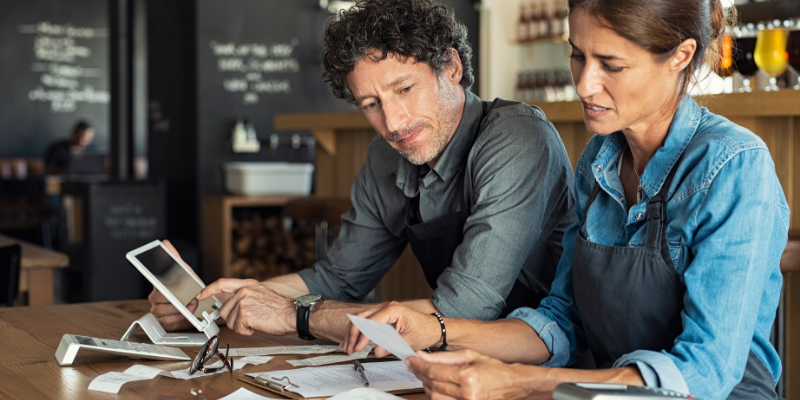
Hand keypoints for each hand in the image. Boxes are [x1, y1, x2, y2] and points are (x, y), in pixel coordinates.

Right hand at [147, 240, 197, 330]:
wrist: (195, 302)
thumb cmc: (187, 286)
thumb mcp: (183, 270)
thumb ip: (174, 257)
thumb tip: (165, 243)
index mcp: (158, 285)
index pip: (155, 284)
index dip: (162, 287)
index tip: (168, 290)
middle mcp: (155, 298)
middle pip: (161, 300)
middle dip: (178, 300)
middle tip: (190, 298)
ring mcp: (157, 310)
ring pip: (164, 311)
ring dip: (180, 310)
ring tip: (191, 306)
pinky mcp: (162, 322)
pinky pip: (167, 322)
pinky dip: (179, 319)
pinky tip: (186, 315)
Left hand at [197, 278, 295, 335]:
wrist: (292, 314)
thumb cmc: (280, 308)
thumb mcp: (260, 294)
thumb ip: (244, 296)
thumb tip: (229, 306)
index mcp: (247, 284)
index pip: (221, 283)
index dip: (208, 290)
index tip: (200, 296)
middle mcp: (243, 291)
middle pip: (224, 310)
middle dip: (235, 320)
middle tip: (251, 319)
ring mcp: (243, 302)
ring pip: (231, 322)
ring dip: (243, 326)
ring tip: (257, 320)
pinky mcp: (244, 314)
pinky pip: (238, 329)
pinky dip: (247, 331)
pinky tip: (258, 325)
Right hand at [341, 301, 440, 356]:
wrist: (434, 328)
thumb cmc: (426, 330)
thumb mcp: (409, 340)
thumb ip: (391, 345)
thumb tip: (376, 351)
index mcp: (393, 310)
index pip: (371, 322)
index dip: (363, 336)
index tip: (359, 348)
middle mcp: (387, 307)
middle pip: (361, 318)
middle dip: (353, 334)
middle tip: (350, 348)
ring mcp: (384, 311)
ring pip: (361, 319)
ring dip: (353, 333)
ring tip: (348, 346)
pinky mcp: (383, 317)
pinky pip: (366, 322)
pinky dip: (358, 332)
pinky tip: (352, 340)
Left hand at [406, 349, 543, 399]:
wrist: (512, 384)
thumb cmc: (494, 369)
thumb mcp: (469, 355)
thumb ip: (443, 357)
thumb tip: (422, 356)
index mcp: (468, 376)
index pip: (433, 371)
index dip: (418, 366)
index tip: (410, 360)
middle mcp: (467, 394)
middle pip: (432, 385)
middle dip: (420, 375)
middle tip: (415, 366)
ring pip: (435, 397)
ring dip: (427, 386)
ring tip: (427, 376)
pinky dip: (436, 395)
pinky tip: (436, 387)